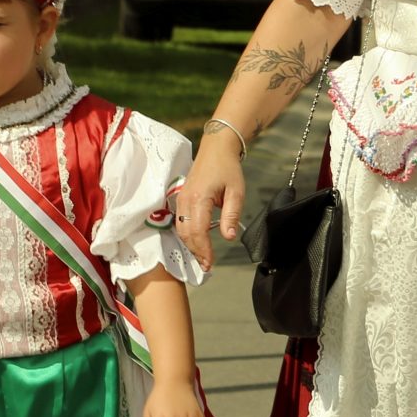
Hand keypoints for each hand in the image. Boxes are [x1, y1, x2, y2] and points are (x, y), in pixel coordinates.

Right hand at [176, 133, 248, 271]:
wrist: (215, 149)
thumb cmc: (228, 168)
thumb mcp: (236, 191)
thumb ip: (232, 215)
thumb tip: (229, 237)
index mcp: (199, 198)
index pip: (199, 231)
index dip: (204, 250)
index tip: (210, 263)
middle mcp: (185, 200)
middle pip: (187, 234)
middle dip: (196, 252)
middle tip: (207, 266)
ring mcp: (180, 199)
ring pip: (181, 229)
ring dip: (190, 246)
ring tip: (203, 258)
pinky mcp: (181, 199)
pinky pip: (180, 222)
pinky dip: (187, 236)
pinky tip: (196, 243)